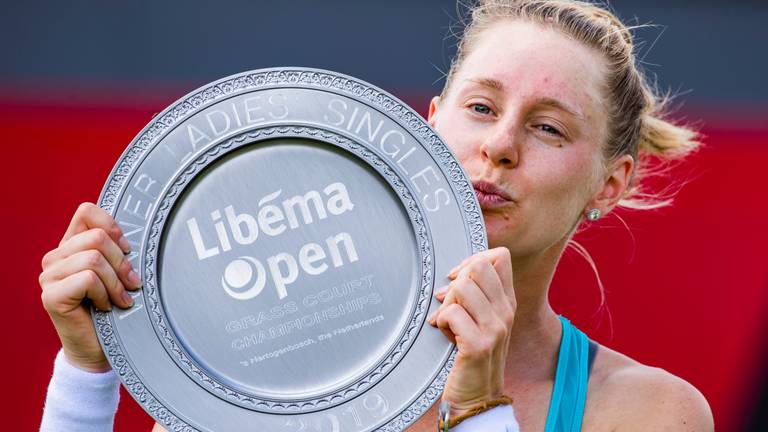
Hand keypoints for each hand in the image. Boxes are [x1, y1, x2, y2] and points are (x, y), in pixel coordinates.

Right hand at [39, 202, 140, 371]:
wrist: (100, 349)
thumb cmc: (114, 311)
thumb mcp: (120, 273)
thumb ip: (119, 251)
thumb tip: (137, 235)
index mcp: (71, 246)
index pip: (87, 211)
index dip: (112, 225)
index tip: (128, 249)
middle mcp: (55, 258)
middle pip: (96, 237)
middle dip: (122, 262)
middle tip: (131, 284)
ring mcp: (49, 277)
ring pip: (93, 258)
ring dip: (115, 282)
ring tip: (120, 299)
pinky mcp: (50, 295)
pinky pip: (87, 279)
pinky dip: (104, 293)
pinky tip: (106, 307)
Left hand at [427, 246, 515, 416]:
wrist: (477, 397)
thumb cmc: (472, 355)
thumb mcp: (480, 320)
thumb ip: (474, 295)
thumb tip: (453, 276)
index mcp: (507, 302)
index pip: (500, 256)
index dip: (473, 259)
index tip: (459, 279)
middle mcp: (506, 312)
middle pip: (479, 266)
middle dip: (457, 281)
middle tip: (451, 302)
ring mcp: (495, 329)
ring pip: (462, 287)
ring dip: (447, 302)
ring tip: (448, 321)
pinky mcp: (478, 345)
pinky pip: (451, 312)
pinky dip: (441, 320)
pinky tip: (444, 333)